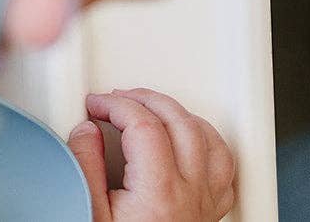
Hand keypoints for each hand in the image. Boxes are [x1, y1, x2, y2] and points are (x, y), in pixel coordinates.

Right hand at [68, 89, 235, 221]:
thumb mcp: (88, 212)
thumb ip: (85, 166)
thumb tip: (88, 131)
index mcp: (158, 194)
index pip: (144, 125)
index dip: (116, 104)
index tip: (97, 105)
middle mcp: (189, 196)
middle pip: (180, 122)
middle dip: (145, 99)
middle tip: (118, 99)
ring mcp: (205, 204)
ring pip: (210, 139)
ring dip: (179, 114)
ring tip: (150, 109)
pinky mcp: (211, 213)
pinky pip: (224, 166)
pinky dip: (206, 141)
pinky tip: (187, 137)